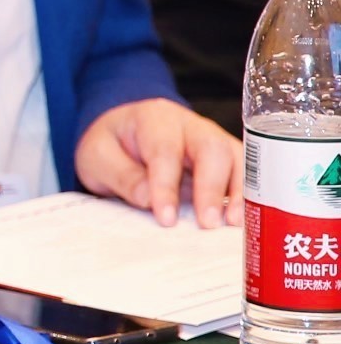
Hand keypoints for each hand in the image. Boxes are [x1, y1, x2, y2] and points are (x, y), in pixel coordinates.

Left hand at [76, 98, 243, 227]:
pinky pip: (243, 173)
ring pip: (235, 158)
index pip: (165, 150)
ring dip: (237, 192)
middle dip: (211, 187)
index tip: (166, 217)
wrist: (123, 134)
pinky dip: (245, 196)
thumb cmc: (112, 145)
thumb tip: (149, 199)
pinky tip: (240, 220)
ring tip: (231, 224)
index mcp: (154, 119)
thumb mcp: (98, 156)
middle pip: (211, 148)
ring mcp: (212, 139)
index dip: (167, 185)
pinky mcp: (225, 158)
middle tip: (207, 223)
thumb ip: (121, 175)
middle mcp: (190, 125)